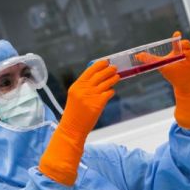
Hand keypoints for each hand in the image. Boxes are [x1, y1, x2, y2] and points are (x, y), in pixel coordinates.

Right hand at [39, 61, 117, 185]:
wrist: (72, 128)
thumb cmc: (74, 114)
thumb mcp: (75, 97)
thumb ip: (84, 88)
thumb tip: (98, 79)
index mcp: (76, 86)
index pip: (89, 71)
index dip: (98, 65)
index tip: (105, 62)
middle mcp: (83, 89)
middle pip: (99, 75)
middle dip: (108, 70)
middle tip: (115, 67)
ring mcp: (91, 96)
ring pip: (106, 83)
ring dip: (113, 79)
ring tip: (117, 76)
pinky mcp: (98, 104)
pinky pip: (108, 93)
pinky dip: (111, 91)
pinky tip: (112, 91)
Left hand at [137, 31, 189, 128]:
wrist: (180, 85)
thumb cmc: (171, 73)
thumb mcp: (160, 65)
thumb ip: (150, 59)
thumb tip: (137, 56)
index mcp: (178, 51)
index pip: (178, 42)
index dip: (177, 37)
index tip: (176, 33)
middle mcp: (186, 53)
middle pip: (188, 44)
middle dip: (185, 44)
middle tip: (181, 46)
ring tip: (185, 56)